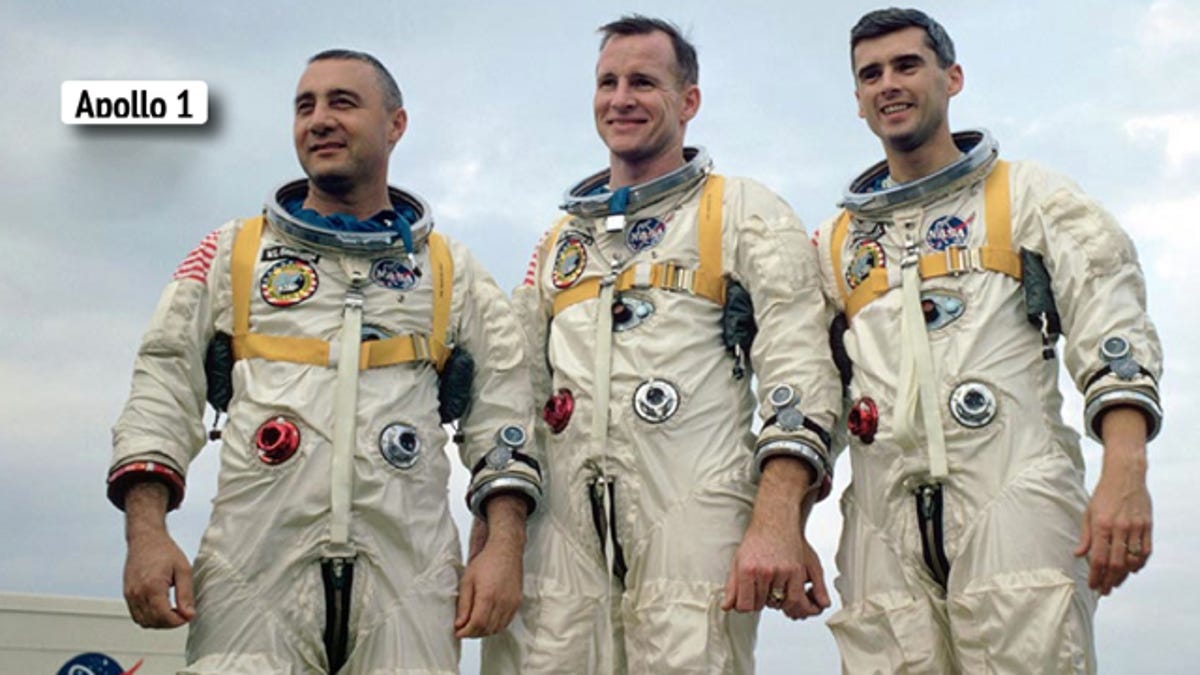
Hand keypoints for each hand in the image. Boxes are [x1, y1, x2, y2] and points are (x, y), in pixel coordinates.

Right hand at [122, 482, 193, 627]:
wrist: (145, 538)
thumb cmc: (164, 550)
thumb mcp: (183, 570)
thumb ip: (186, 595)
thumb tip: (189, 615)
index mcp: (152, 587)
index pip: (164, 617)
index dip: (178, 621)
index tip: (188, 616)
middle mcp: (137, 593)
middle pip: (153, 622)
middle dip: (170, 623)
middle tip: (183, 613)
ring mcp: (129, 594)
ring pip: (143, 621)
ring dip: (159, 622)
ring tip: (173, 611)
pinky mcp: (127, 594)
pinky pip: (136, 614)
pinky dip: (149, 617)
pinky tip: (161, 607)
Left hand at [455, 495, 527, 637]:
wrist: (506, 550)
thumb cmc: (486, 562)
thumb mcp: (467, 581)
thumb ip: (464, 604)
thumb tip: (459, 624)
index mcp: (488, 596)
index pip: (477, 624)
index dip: (466, 632)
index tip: (457, 632)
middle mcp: (502, 602)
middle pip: (487, 629)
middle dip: (473, 633)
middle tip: (463, 630)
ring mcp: (512, 603)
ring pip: (497, 628)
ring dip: (484, 631)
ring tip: (474, 626)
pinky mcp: (517, 602)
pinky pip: (506, 622)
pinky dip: (496, 626)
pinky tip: (487, 621)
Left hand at [720, 457, 829, 619]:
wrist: (776, 521)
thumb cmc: (756, 540)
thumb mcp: (738, 561)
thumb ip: (732, 586)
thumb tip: (726, 607)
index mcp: (747, 569)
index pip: (744, 605)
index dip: (745, 606)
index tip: (746, 600)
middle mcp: (764, 571)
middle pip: (760, 604)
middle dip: (758, 601)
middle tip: (759, 589)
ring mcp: (781, 572)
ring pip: (777, 602)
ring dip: (773, 601)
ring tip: (770, 589)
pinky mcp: (796, 572)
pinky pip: (793, 598)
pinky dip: (788, 601)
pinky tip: (783, 593)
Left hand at [1074, 407, 1151, 594]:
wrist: (1125, 476)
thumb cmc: (1103, 495)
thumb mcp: (1088, 512)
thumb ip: (1085, 536)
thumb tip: (1078, 555)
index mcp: (1101, 525)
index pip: (1098, 558)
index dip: (1095, 575)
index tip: (1092, 586)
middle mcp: (1119, 528)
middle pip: (1116, 563)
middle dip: (1108, 580)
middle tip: (1103, 591)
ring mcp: (1135, 528)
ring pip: (1132, 560)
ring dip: (1124, 575)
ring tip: (1115, 583)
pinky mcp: (1147, 527)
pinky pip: (1146, 551)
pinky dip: (1139, 564)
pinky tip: (1131, 570)